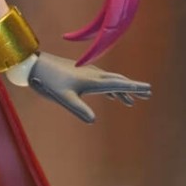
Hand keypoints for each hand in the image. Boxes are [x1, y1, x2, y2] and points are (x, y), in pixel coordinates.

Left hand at [28, 53, 151, 122]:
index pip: (119, 84)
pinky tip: (111, 95)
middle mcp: (94, 75)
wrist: (36, 65)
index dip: (134, 88)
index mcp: (93, 81)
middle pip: (118, 81)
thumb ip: (78, 109)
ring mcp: (88, 74)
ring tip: (132, 101)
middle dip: (133, 88)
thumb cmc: (49, 81)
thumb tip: (93, 121)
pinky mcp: (81, 74)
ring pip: (110, 82)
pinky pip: (101, 82)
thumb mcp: (63, 98)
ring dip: (122, 90)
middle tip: (147, 94)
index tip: (149, 89)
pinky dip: (110, 89)